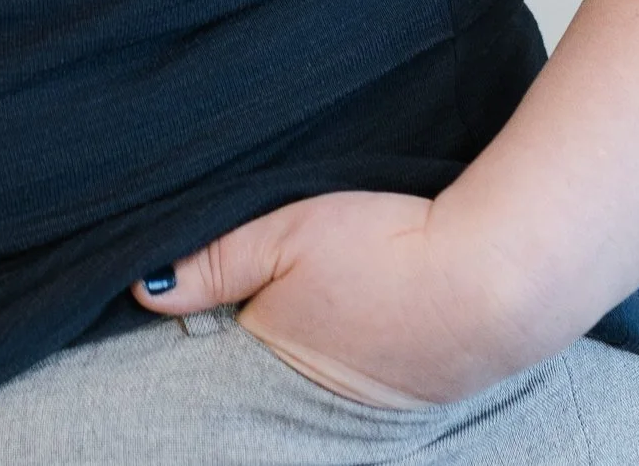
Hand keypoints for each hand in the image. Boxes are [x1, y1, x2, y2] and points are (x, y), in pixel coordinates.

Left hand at [130, 189, 530, 409]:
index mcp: (276, 357)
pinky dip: (366, 350)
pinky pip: (371, 378)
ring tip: (336, 299)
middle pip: (272, 366)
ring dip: (321, 343)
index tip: (210, 295)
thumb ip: (214, 260)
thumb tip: (143, 289)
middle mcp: (316, 400)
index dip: (220, 317)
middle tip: (284, 289)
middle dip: (266, 336)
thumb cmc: (386, 246)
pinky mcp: (418, 397)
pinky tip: (376, 315)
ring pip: (322, 374)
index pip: (225, 348)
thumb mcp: (285, 232)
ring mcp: (371, 407)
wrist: (495, 278)